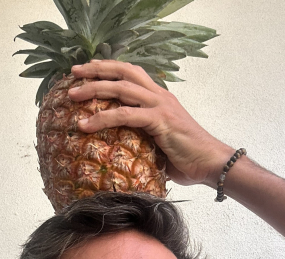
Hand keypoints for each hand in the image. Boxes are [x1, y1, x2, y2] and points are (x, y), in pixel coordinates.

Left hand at [69, 60, 233, 187]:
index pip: (132, 74)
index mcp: (160, 98)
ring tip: (73, 95)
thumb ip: (144, 139)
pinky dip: (104, 118)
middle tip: (74, 73)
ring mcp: (160, 106)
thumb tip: (125, 151)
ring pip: (122, 88)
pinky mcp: (160, 120)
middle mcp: (159, 96)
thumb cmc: (187, 158)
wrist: (211, 163)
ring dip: (95, 89)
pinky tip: (86, 124)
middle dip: (97, 70)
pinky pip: (126, 114)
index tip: (88, 71)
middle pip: (124, 72)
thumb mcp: (161, 143)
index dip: (110, 68)